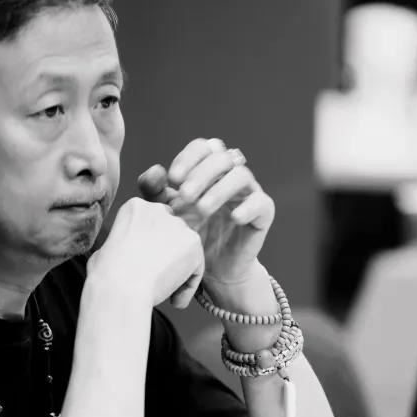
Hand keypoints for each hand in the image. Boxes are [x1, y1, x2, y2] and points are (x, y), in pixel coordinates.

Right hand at [89, 198, 204, 307]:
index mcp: (135, 207)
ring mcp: (178, 225)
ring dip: (179, 272)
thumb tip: (129, 253)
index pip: (153, 223)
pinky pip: (196, 269)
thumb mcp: (107, 247)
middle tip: (158, 278)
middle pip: (172, 233)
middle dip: (168, 255)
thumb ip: (125, 242)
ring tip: (166, 292)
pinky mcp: (193, 243)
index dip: (152, 246)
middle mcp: (158, 209)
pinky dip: (187, 287)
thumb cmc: (106, 274)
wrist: (120, 287)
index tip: (145, 265)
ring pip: (186, 251)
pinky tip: (174, 300)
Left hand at [137, 138, 274, 284]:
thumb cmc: (190, 234)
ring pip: (241, 175)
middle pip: (222, 157)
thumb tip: (153, 172)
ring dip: (220, 189)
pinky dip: (248, 208)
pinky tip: (233, 218)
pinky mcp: (263, 214)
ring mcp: (249, 193)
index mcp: (208, 170)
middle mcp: (230, 176)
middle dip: (201, 174)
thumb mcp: (168, 213)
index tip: (173, 179)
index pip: (203, 147)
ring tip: (202, 209)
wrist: (211, 268)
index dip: (188, 157)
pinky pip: (261, 203)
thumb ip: (156, 193)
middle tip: (185, 195)